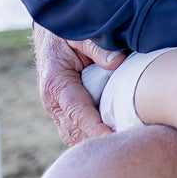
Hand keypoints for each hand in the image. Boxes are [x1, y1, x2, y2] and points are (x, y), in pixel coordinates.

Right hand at [32, 22, 125, 145]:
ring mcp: (58, 109)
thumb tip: (117, 62)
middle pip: (76, 132)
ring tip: (123, 144)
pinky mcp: (65, 111)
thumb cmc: (65, 32)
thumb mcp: (79, 34)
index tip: (114, 138)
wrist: (49, 32)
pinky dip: (93, 137)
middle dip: (98, 142)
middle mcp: (54, 102)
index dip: (95, 129)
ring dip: (95, 142)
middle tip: (127, 145)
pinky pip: (77, 130)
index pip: (77, 113)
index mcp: (56, 84)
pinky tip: (114, 136)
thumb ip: (96, 47)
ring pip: (75, 137)